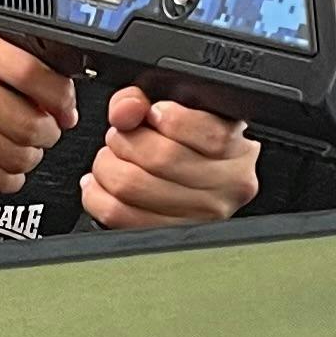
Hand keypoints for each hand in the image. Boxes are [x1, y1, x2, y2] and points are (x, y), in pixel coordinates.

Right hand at [0, 27, 76, 196]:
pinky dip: (7, 179)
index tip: (65, 110)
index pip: (34, 71)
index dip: (60, 98)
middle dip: (45, 135)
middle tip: (39, 136)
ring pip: (18, 151)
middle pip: (31, 119)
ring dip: (26, 160)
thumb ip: (2, 69)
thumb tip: (58, 98)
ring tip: (16, 153)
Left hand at [83, 86, 257, 231]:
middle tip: (119, 137)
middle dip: (125, 140)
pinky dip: (98, 195)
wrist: (197, 184)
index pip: (208, 133)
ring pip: (133, 186)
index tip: (153, 113)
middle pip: (161, 159)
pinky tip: (101, 184)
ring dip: (108, 166)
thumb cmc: (187, 144)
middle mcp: (226, 189)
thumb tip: (125, 111)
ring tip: (110, 159)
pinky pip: (119, 216)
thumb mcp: (176, 109)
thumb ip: (144, 100)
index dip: (169, 118)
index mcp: (237, 152)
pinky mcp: (168, 237)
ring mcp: (200, 219)